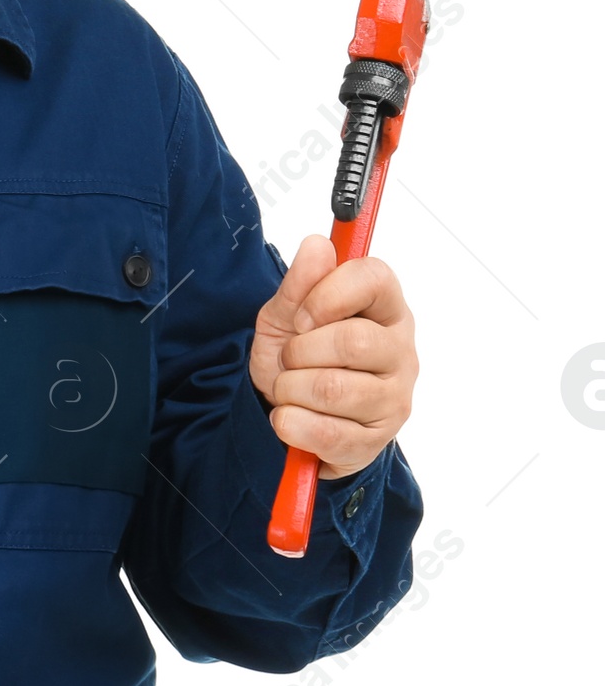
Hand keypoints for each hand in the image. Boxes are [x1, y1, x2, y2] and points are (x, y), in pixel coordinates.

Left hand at [247, 234, 417, 480]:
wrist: (290, 415)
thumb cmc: (297, 357)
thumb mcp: (285, 315)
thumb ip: (300, 282)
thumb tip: (318, 244)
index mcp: (384, 308)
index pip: (375, 278)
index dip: (328, 293)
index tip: (301, 315)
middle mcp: (400, 351)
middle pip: (353, 342)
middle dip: (301, 351)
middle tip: (290, 358)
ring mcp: (395, 398)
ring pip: (335, 390)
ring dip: (290, 389)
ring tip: (288, 389)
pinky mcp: (377, 440)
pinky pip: (328, 434)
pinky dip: (292, 424)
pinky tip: (290, 417)